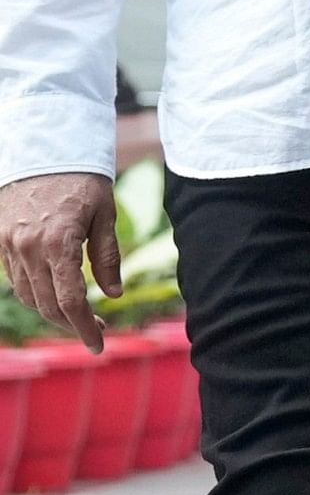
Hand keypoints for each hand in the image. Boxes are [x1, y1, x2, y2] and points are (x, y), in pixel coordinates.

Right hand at [0, 171, 118, 349]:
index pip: (69, 300)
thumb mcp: (105, 215)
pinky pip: (16, 279)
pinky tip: (55, 294)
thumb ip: (108, 257)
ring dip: (52, 311)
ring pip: (28, 295)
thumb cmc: (83, 180)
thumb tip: (112, 295)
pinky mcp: (0, 240)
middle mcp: (27, 247)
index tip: (98, 345)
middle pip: (47, 304)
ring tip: (79, 315)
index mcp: (58, 242)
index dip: (83, 328)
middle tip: (96, 331)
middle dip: (71, 324)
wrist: (44, 149)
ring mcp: (9, 245)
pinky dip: (35, 293)